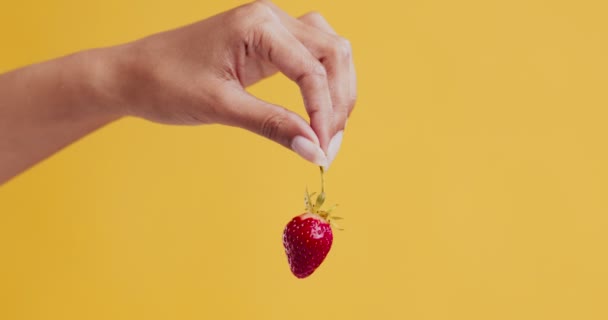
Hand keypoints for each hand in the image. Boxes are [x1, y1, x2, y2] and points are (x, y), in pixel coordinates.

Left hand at [107, 0, 355, 166]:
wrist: (133, 74)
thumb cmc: (166, 83)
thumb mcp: (220, 107)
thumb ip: (272, 125)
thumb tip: (314, 150)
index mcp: (258, 25)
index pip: (313, 69)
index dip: (325, 113)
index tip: (323, 151)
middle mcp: (271, 18)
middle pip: (334, 53)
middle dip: (339, 101)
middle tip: (329, 145)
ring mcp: (272, 28)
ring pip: (330, 52)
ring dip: (337, 90)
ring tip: (329, 131)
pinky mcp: (268, 43)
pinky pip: (312, 57)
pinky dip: (322, 84)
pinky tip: (318, 110)